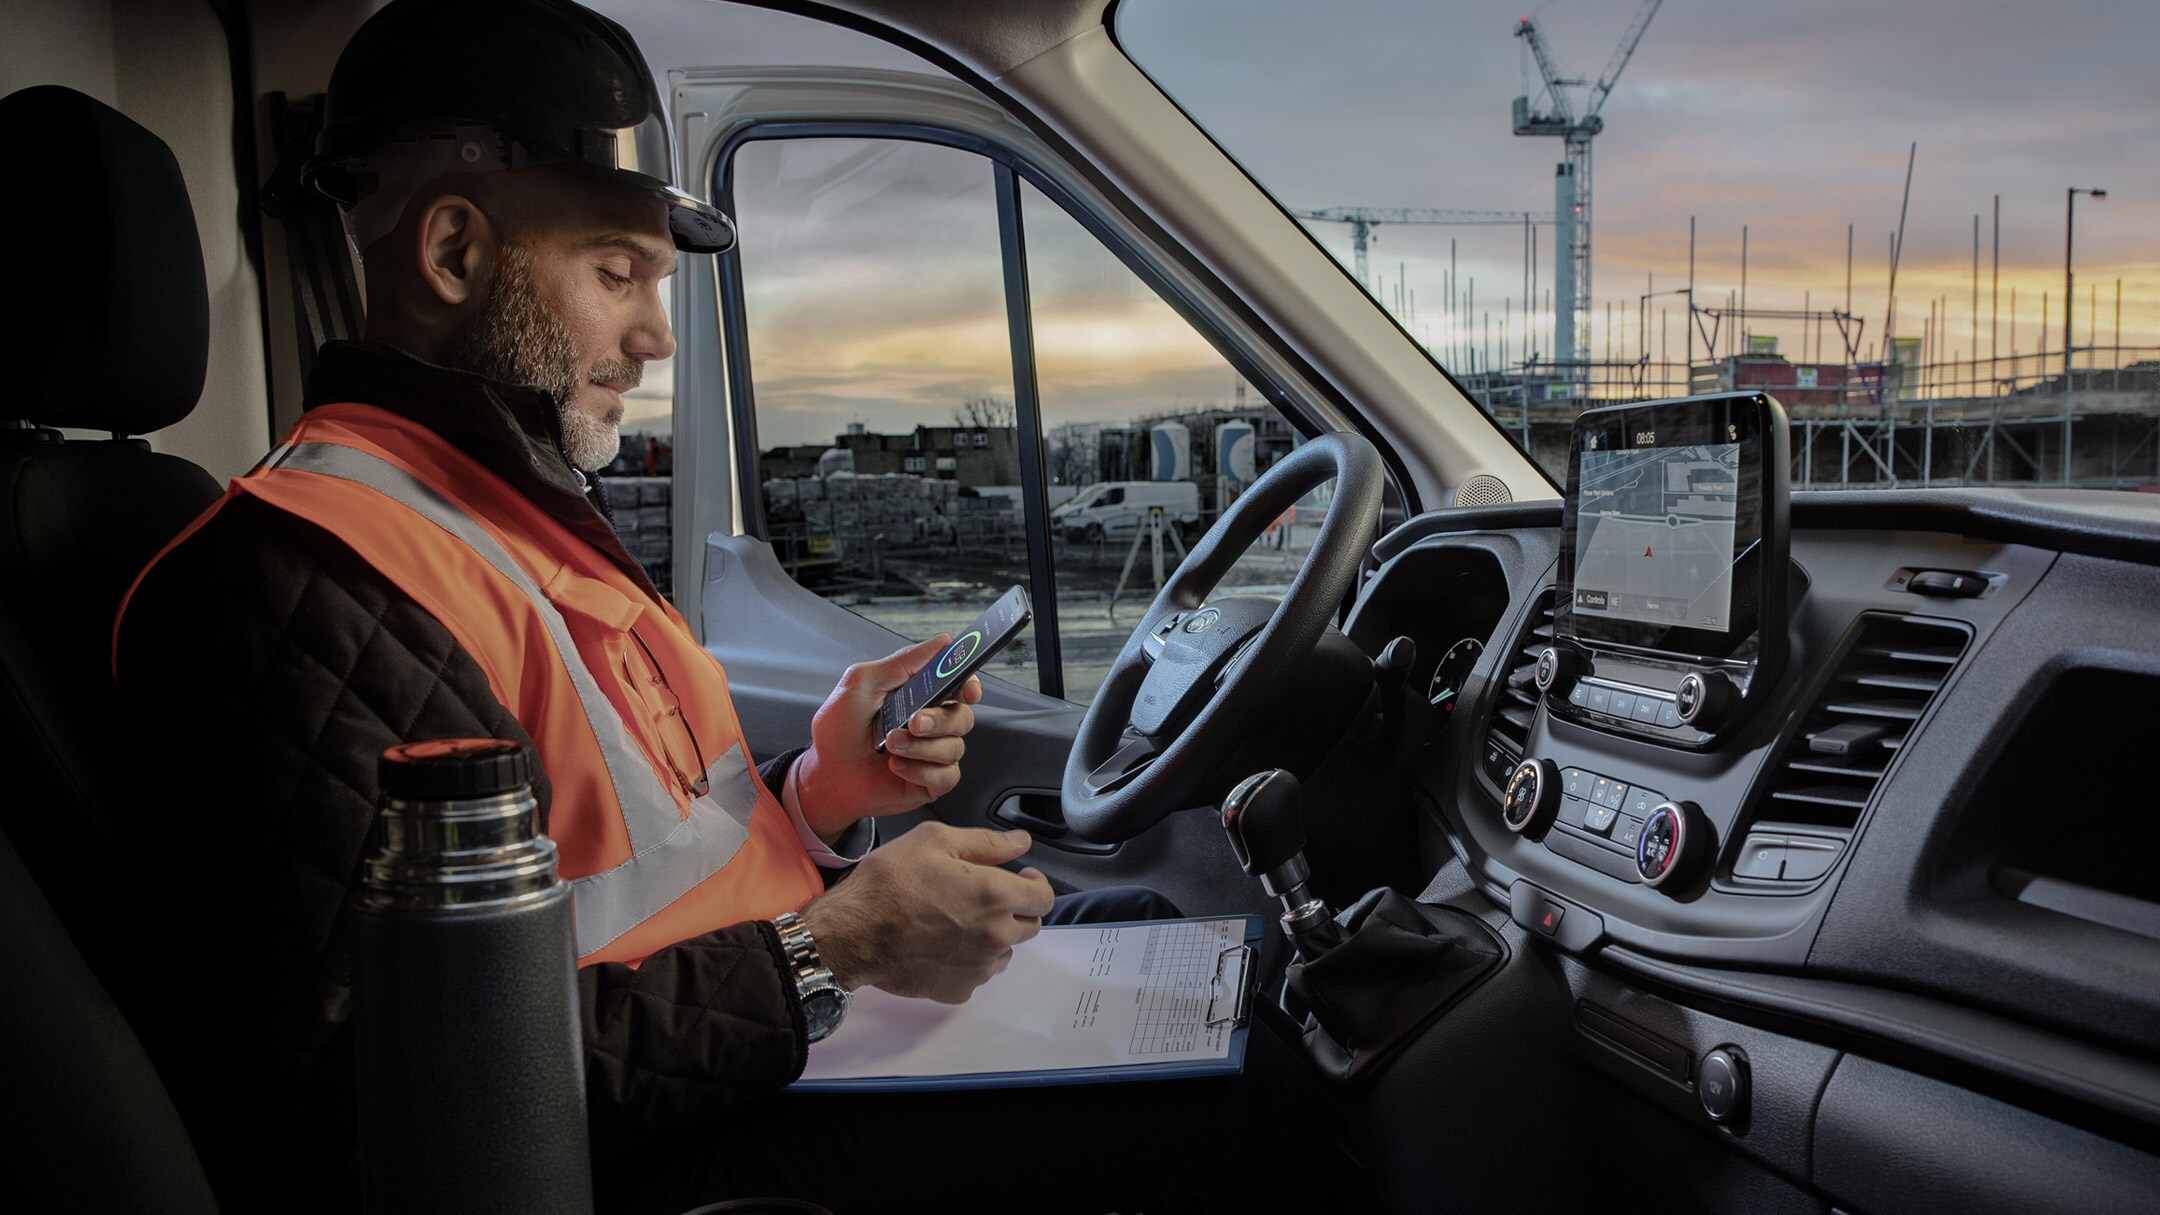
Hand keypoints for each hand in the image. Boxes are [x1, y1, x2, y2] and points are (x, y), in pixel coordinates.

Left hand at [791, 634, 982, 839]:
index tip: (967, 691)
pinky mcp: (930, 782)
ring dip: (921, 747)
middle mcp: (930, 724)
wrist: (825, 775)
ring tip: (890, 746)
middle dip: (939, 720)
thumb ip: (902, 662)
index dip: (969, 686)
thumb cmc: (838, 730)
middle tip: (913, 722)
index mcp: (919, 696)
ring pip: (954, 748)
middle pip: (962, 717)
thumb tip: (941, 642)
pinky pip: (945, 776)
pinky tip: (897, 767)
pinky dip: (921, 771)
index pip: (959, 685)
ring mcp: (932, 753)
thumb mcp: (861, 683)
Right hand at [800, 822, 1053, 1002]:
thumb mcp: (934, 840)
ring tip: (961, 921)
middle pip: (1030, 926)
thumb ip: (987, 842)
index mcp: (996, 896)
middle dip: (1017, 909)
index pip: (1045, 897)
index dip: (1035, 884)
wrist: (851, 934)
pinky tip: (944, 945)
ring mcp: (978, 968)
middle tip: (986, 896)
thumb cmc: (889, 882)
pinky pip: (979, 974)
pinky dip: (971, 961)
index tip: (1020, 877)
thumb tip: (1022, 843)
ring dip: (995, 937)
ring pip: (1006, 952)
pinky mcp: (958, 990)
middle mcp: (996, 936)